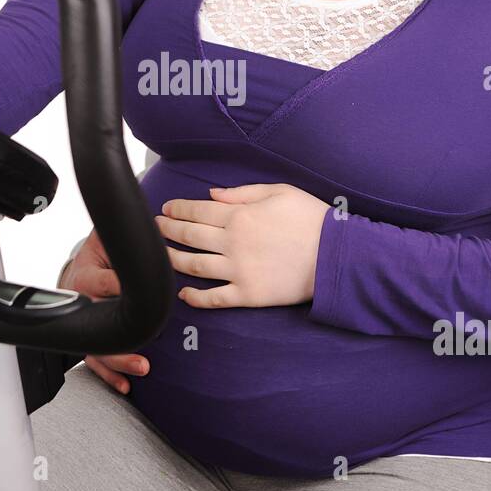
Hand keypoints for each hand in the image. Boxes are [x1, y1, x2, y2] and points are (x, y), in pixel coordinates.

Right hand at [61, 228, 149, 394]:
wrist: (78, 271)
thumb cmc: (96, 255)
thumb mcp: (104, 240)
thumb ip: (123, 239)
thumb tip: (152, 232)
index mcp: (87, 277)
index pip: (106, 284)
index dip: (122, 289)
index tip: (147, 294)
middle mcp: (83, 305)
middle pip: (101, 325)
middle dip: (123, 340)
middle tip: (147, 344)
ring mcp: (85, 326)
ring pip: (98, 349)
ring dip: (119, 362)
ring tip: (142, 367)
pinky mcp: (88, 340)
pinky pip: (96, 361)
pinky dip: (110, 375)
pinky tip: (124, 384)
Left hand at [155, 182, 330, 308]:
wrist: (336, 256)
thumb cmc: (312, 219)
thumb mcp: (280, 192)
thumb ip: (242, 193)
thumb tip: (212, 194)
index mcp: (239, 216)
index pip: (198, 211)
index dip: (178, 209)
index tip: (166, 208)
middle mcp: (233, 243)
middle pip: (190, 236)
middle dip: (167, 230)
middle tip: (155, 227)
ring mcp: (238, 271)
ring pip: (195, 266)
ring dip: (173, 259)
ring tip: (159, 256)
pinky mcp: (248, 295)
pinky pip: (215, 298)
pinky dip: (196, 298)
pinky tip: (184, 293)